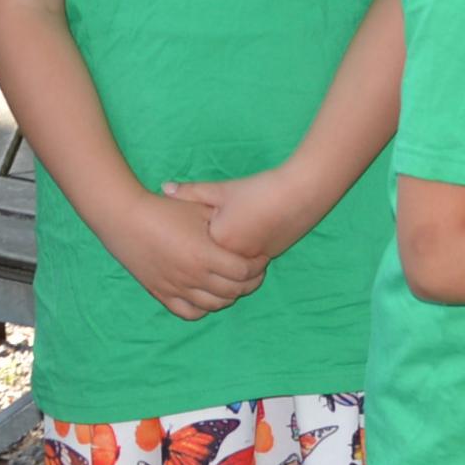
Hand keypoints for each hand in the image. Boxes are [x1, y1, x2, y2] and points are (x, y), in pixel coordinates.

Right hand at [107, 186, 263, 318]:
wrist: (126, 219)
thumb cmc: (164, 210)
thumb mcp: (199, 209)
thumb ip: (224, 222)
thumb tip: (248, 229)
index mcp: (204, 254)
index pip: (243, 271)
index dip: (257, 266)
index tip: (261, 257)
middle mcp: (192, 276)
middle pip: (233, 291)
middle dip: (250, 282)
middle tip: (254, 272)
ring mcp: (176, 288)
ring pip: (214, 305)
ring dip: (230, 296)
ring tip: (234, 283)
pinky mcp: (161, 294)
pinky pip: (189, 313)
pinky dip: (204, 308)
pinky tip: (209, 295)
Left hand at [161, 161, 338, 265]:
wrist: (300, 193)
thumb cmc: (257, 190)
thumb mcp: (222, 190)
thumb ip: (192, 192)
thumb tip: (164, 187)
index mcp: (216, 242)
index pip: (192, 253)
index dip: (185, 245)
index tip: (175, 239)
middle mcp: (232, 258)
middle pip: (209, 271)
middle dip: (201, 269)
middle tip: (189, 260)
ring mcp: (251, 263)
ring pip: (229, 277)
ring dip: (223, 274)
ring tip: (215, 261)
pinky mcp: (268, 260)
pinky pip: (247, 272)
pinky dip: (241, 268)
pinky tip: (238, 255)